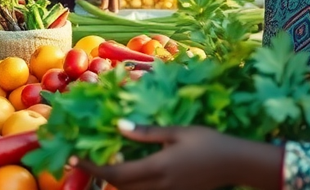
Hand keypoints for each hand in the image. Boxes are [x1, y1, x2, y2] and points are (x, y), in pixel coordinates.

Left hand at [80, 123, 237, 189]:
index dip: (92, 167)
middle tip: (83, 159)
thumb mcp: (178, 132)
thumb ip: (147, 132)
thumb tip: (118, 125)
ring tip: (104, 163)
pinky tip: (129, 170)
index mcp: (158, 168)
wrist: (235, 163)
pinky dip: (131, 184)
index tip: (75, 158)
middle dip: (99, 174)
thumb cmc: (209, 142)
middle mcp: (159, 186)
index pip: (116, 173)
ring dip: (115, 180)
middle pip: (120, 186)